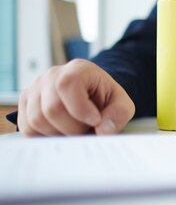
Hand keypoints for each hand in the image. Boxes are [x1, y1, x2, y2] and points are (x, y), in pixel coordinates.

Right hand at [18, 59, 134, 135]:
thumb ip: (118, 114)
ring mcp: (35, 88)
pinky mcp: (25, 103)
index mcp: (78, 69)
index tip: (94, 121)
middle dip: (72, 128)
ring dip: (58, 133)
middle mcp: (52, 75)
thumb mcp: (122, 104)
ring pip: (37, 120)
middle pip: (51, 108)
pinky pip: (27, 127)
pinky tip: (60, 130)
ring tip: (74, 129)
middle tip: (86, 129)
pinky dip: (44, 135)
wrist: (92, 96)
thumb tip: (104, 130)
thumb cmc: (105, 98)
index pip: (67, 85)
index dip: (79, 109)